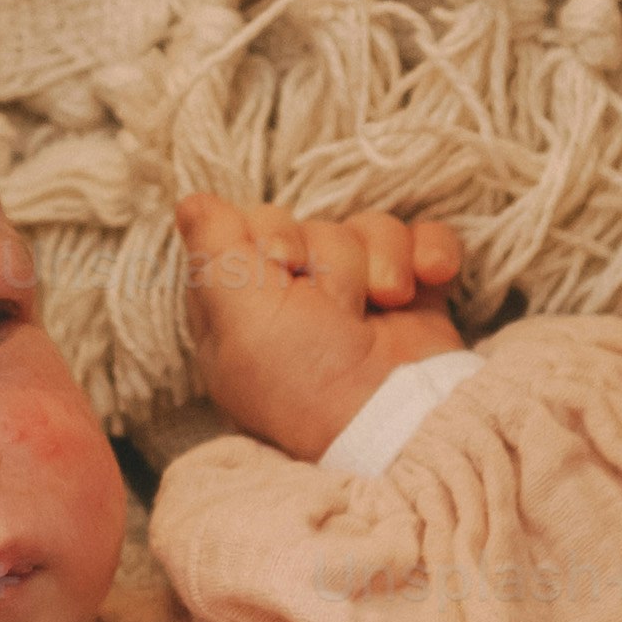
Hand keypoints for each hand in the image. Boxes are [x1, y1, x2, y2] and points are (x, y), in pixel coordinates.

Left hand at [173, 190, 476, 458]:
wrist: (397, 420)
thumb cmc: (305, 379)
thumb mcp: (238, 317)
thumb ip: (212, 250)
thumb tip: (191, 201)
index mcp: (245, 307)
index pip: (251, 226)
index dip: (273, 235)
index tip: (283, 264)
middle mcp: (298, 300)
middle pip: (313, 226)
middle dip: (330, 261)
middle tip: (336, 310)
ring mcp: (360, 298)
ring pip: (368, 228)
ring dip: (382, 261)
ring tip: (387, 304)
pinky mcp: (414, 296)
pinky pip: (421, 239)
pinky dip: (430, 253)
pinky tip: (429, 279)